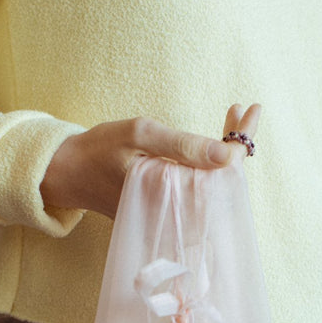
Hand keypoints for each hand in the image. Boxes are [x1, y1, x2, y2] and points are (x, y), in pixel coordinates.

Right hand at [41, 104, 261, 218]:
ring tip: (233, 117)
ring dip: (226, 151)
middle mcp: (180, 211)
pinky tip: (214, 143)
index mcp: (176, 193)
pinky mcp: (170, 210)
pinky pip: (200, 186)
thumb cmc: (101, 150)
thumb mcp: (140, 135)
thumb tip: (229, 154)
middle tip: (242, 109)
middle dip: (237, 141)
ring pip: (215, 183)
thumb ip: (184, 145)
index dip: (241, 139)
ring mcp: (175, 213)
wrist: (69, 174)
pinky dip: (210, 162)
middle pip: (226, 178)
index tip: (252, 108)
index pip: (226, 170)